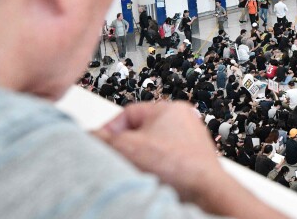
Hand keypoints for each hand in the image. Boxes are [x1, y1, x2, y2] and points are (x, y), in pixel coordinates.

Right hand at [97, 102, 282, 218]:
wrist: (205, 189)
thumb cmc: (178, 165)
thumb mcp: (128, 147)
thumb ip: (105, 138)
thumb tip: (90, 135)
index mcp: (170, 107)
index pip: (128, 111)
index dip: (111, 128)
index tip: (101, 142)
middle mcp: (184, 120)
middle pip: (141, 130)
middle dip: (127, 145)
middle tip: (119, 158)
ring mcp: (191, 140)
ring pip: (154, 147)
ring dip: (142, 159)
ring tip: (138, 170)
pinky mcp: (194, 159)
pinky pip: (167, 161)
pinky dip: (157, 169)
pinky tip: (153, 178)